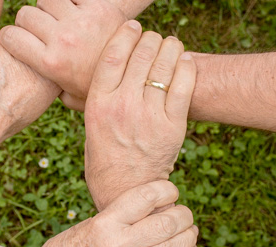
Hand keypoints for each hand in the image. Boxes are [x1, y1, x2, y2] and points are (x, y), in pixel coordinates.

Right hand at [0, 0, 126, 109]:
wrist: (137, 73)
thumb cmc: (99, 88)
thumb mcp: (69, 97)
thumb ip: (48, 88)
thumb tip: (32, 83)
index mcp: (50, 63)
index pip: (10, 36)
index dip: (10, 37)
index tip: (17, 41)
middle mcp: (62, 39)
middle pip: (25, 14)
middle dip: (29, 23)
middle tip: (41, 32)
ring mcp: (80, 21)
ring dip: (49, 8)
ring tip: (59, 20)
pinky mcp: (99, 6)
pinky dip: (71, 1)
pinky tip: (77, 13)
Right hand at [32, 181, 196, 246]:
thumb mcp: (88, 224)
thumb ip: (117, 216)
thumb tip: (149, 205)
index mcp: (105, 223)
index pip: (146, 197)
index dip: (166, 189)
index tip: (170, 190)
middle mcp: (118, 244)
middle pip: (166, 223)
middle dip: (183, 215)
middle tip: (184, 213)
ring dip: (188, 237)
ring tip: (189, 231)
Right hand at [84, 21, 196, 209]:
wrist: (125, 190)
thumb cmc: (104, 158)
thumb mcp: (89, 126)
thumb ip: (91, 99)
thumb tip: (90, 75)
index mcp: (98, 104)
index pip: (112, 55)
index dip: (125, 34)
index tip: (132, 27)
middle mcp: (122, 106)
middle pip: (141, 54)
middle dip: (150, 38)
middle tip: (153, 38)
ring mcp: (149, 115)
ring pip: (164, 64)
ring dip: (170, 47)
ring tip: (171, 45)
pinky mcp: (172, 125)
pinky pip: (184, 84)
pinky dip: (186, 66)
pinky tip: (184, 61)